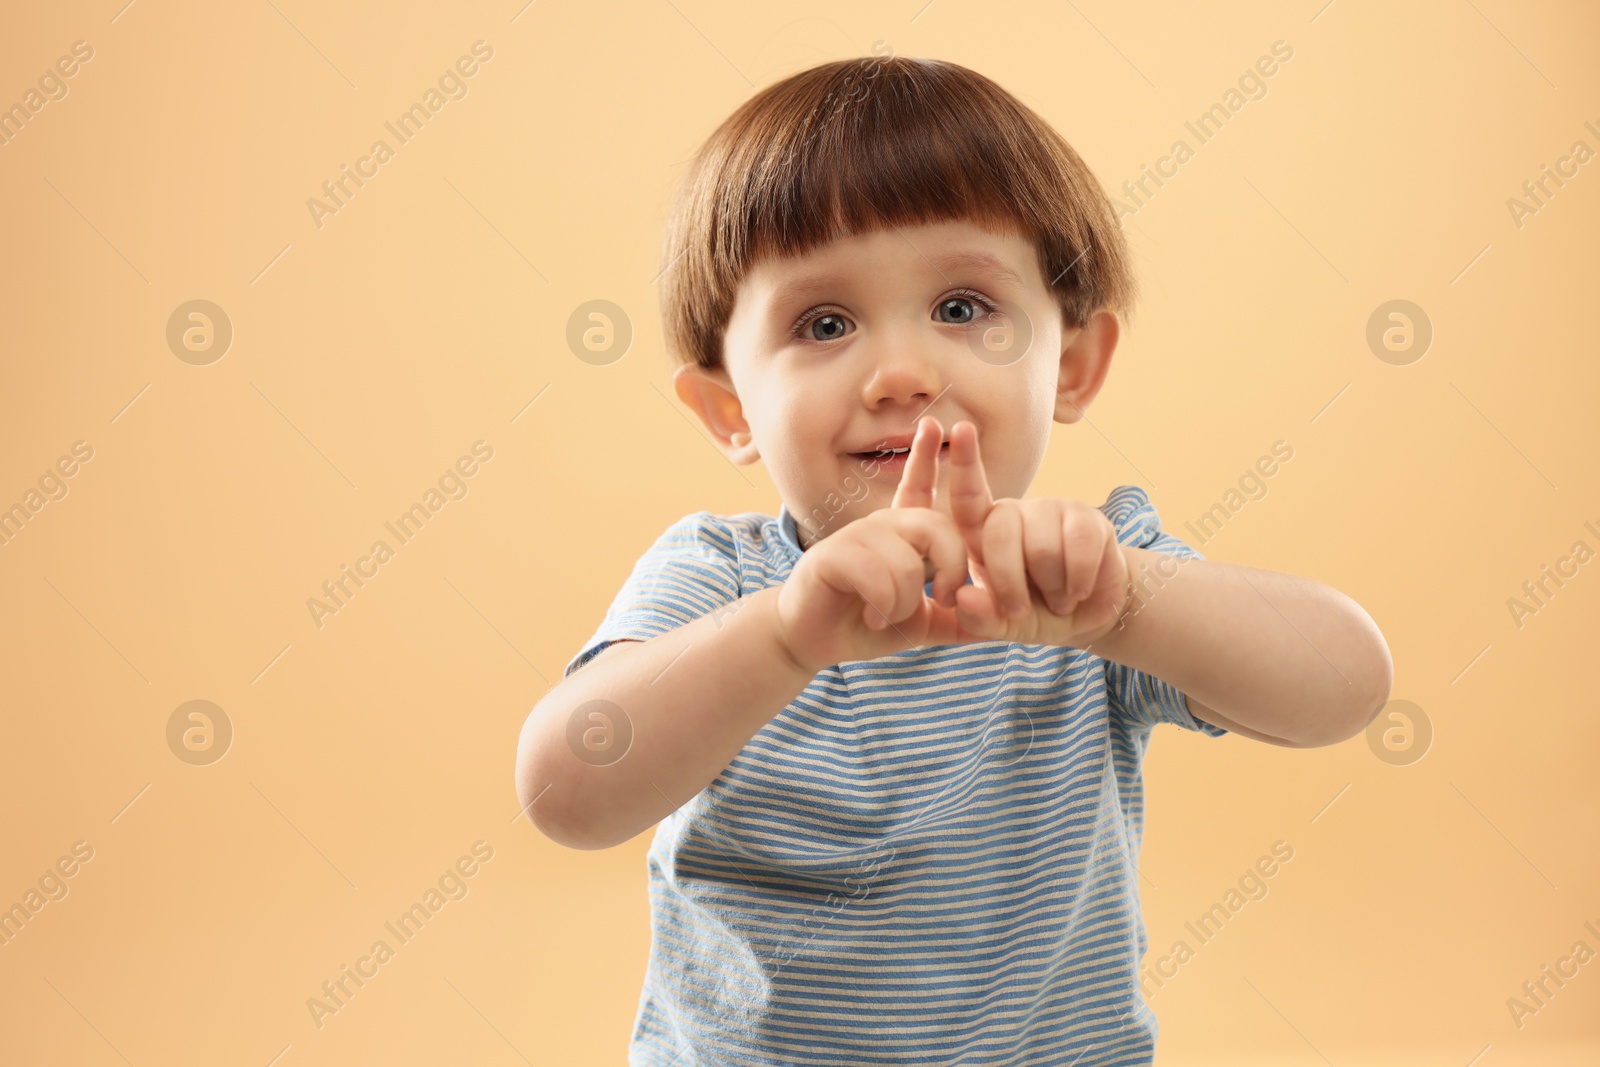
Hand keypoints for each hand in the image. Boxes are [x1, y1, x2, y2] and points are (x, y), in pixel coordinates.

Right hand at [772, 418, 1011, 670]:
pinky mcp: (830, 555)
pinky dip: (885, 606)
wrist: (812, 642)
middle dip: (952, 566)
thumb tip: (996, 621)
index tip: (934, 425)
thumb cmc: (865, 625)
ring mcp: (853, 537)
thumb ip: (959, 621)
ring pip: (908, 561)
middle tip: (947, 599)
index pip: (918, 487)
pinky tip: (871, 617)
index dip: (925, 456)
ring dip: (907, 601)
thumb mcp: (924, 626)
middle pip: (935, 525)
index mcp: (900, 534)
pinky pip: (879, 575)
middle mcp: (878, 526)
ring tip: (887, 616)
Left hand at [899, 415, 1132, 648]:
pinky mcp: (1088, 518)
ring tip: (1057, 599)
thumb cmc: (1035, 613)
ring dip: (1051, 586)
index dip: (964, 462)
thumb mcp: (1005, 625)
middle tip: (1022, 610)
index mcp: (982, 535)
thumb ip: (981, 618)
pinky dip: (1079, 579)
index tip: (960, 428)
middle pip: (1000, 531)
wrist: (1088, 616)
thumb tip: (963, 596)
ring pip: (1041, 545)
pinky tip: (1080, 589)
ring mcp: (1051, 510)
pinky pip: (1081, 545)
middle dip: (1009, 581)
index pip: (968, 495)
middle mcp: (1013, 514)